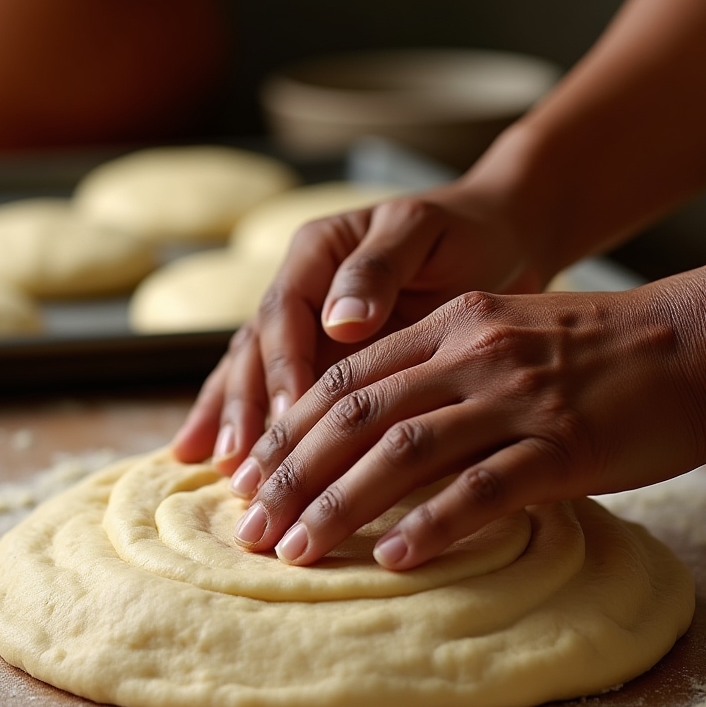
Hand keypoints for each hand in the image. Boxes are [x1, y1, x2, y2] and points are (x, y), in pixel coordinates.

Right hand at [172, 182, 542, 472]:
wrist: (491, 240)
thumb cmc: (463, 234)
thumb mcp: (424, 234)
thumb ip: (380, 268)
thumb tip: (339, 322)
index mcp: (316, 253)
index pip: (285, 314)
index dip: (283, 367)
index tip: (289, 416)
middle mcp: (298, 289)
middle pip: (256, 350)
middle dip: (245, 408)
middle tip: (242, 465)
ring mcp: (304, 326)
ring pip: (254, 374)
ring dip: (237, 423)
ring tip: (224, 472)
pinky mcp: (318, 356)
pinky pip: (274, 390)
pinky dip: (247, 424)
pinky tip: (215, 460)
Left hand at [223, 276, 705, 569]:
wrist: (701, 336)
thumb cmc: (601, 348)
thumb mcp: (506, 334)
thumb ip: (444, 369)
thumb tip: (382, 433)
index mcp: (449, 326)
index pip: (343, 378)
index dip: (286, 429)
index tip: (247, 476)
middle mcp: (470, 355)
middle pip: (354, 415)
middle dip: (291, 475)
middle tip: (247, 528)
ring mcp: (515, 398)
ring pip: (402, 451)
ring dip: (338, 505)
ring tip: (292, 551)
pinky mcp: (563, 444)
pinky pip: (484, 488)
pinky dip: (432, 523)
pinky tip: (393, 557)